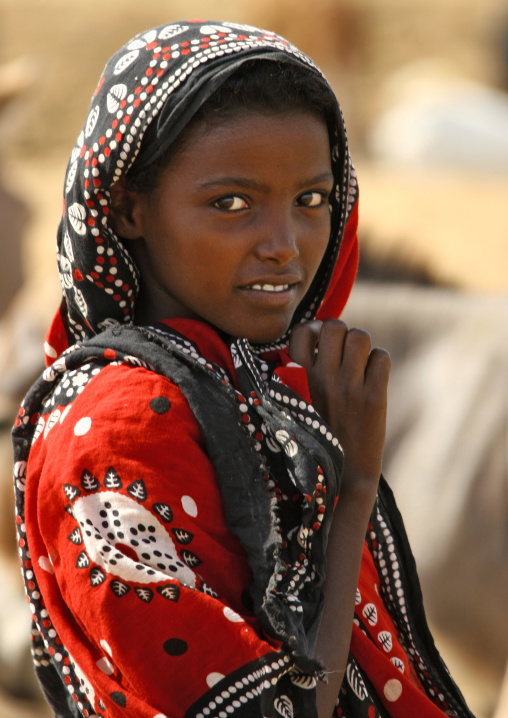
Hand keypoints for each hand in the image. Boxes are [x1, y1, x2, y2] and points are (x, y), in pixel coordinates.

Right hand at [289, 319, 390, 496]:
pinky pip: (381, 357)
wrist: (344, 475)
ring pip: (360, 336)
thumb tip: (319, 334)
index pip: (302, 332)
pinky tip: (375, 377)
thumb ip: (305, 373)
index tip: (321, 344)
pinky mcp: (374, 397)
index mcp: (300, 380)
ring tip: (361, 363)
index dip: (314, 331)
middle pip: (334, 326)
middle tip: (346, 353)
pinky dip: (380, 362)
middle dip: (342, 334)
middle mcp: (322, 379)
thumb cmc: (321, 435)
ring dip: (363, 345)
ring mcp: (349, 387)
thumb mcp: (301, 403)